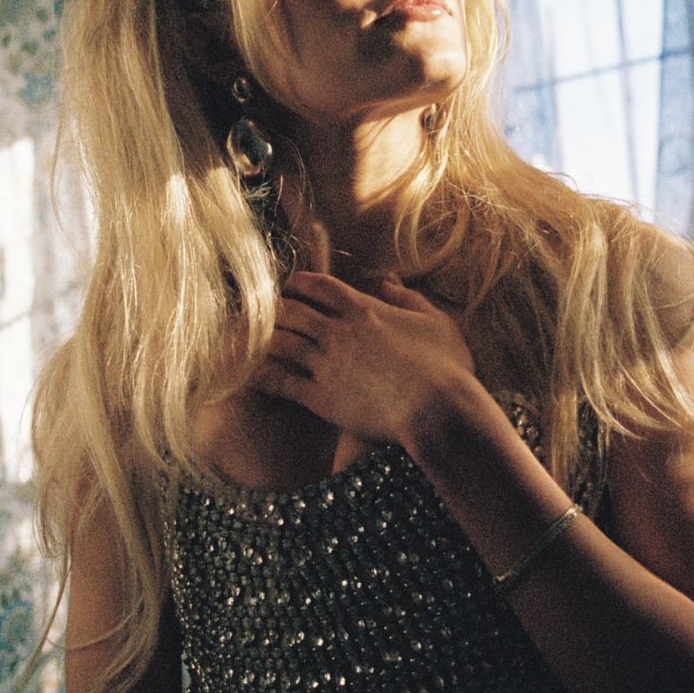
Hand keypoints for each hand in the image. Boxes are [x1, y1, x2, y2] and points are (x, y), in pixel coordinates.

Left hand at [250, 271, 475, 445]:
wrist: (439, 411)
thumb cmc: (447, 368)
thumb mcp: (436, 322)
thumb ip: (409, 299)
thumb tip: (388, 281)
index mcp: (364, 310)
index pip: (319, 285)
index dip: (299, 284)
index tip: (290, 288)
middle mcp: (338, 332)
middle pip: (291, 310)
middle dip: (273, 310)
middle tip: (261, 315)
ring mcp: (326, 364)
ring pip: (280, 342)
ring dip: (262, 340)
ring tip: (249, 342)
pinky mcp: (320, 397)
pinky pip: (279, 382)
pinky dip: (260, 376)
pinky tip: (246, 377)